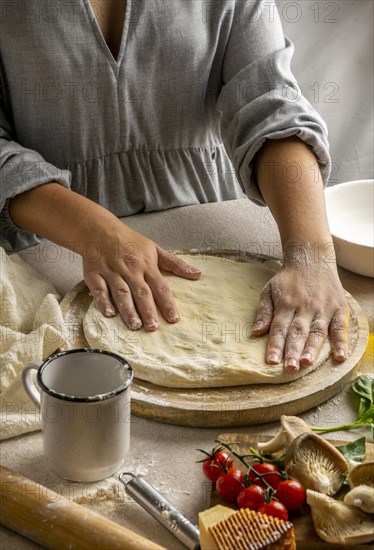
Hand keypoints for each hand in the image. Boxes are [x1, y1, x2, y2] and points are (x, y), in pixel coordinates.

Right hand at [83, 221, 200, 330]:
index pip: (160, 286)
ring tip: (134, 325)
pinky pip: (99, 289)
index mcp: (146, 265)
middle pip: (141, 292)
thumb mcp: (155, 248)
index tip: (174, 318)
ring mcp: (112, 272)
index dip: (167, 303)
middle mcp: (130, 270)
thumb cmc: (129, 241)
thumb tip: (197, 274)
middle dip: (148, 310)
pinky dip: (103, 301)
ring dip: (128, 310)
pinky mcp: (94, 274)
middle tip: (153, 327)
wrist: (98, 229)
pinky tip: (109, 313)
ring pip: (121, 293)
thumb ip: (175, 264)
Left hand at [252, 254, 349, 371]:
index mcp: (286, 303)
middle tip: (289, 368)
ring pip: (317, 331)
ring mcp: (323, 308)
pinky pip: (339, 327)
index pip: (279, 327)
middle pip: (298, 331)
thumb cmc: (288, 279)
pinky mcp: (338, 308)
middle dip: (292, 350)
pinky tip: (340, 356)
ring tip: (306, 363)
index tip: (271, 361)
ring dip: (312, 348)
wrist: (311, 258)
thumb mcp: (269, 290)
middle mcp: (305, 306)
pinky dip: (341, 342)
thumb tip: (256, 332)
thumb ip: (264, 312)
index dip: (275, 345)